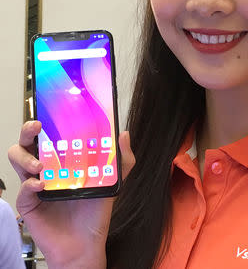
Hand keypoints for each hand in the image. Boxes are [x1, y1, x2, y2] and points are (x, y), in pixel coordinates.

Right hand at [8, 121, 134, 268]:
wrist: (85, 243)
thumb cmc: (95, 212)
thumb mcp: (112, 183)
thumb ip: (121, 160)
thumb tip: (124, 134)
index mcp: (64, 161)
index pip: (51, 136)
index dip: (48, 122)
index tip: (51, 111)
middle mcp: (47, 169)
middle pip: (28, 143)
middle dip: (28, 131)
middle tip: (37, 127)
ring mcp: (36, 185)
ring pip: (17, 160)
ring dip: (25, 156)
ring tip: (40, 164)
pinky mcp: (29, 204)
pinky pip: (22, 190)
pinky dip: (29, 185)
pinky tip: (41, 185)